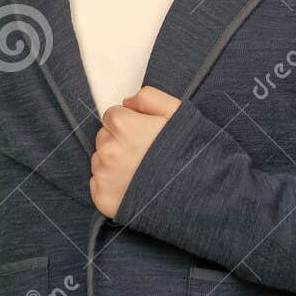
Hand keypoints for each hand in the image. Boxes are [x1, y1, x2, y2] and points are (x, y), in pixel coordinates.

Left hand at [89, 86, 181, 217]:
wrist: (197, 193)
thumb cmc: (187, 152)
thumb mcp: (176, 112)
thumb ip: (148, 97)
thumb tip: (127, 102)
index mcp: (122, 124)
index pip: (111, 115)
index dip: (129, 123)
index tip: (142, 134)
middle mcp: (108, 149)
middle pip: (104, 137)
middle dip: (119, 142)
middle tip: (144, 153)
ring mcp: (104, 175)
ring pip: (100, 161)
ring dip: (114, 163)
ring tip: (141, 171)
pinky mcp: (103, 198)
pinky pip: (99, 184)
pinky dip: (112, 186)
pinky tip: (133, 187)